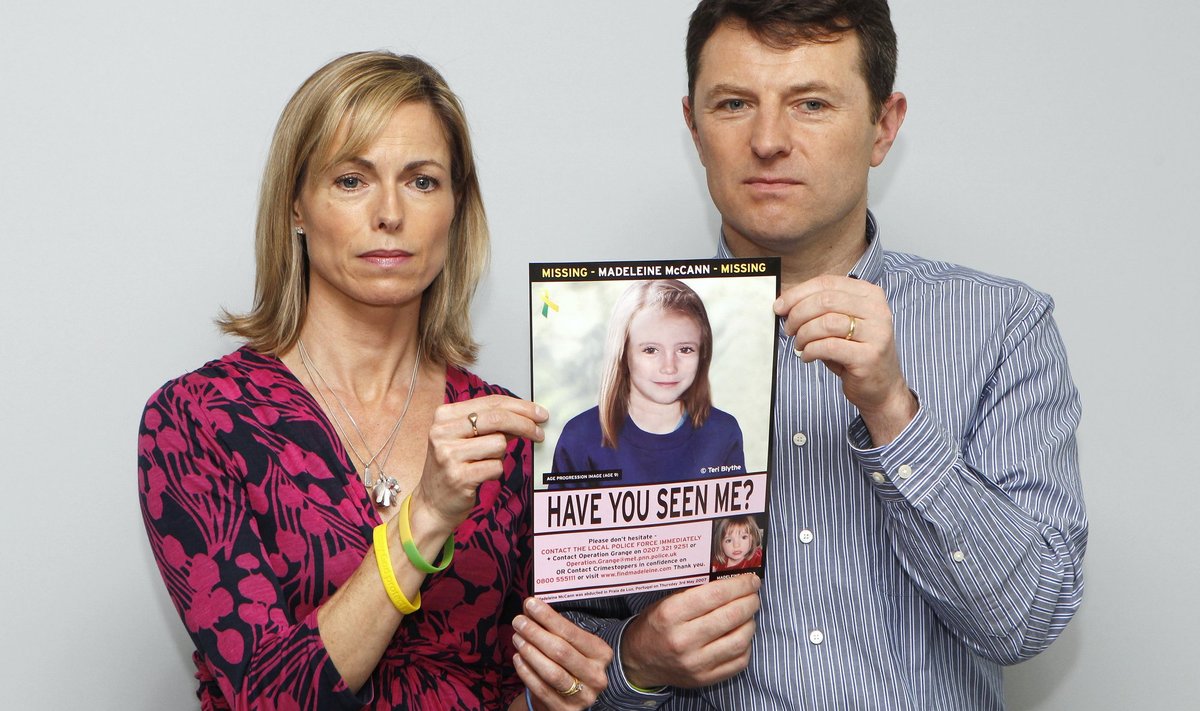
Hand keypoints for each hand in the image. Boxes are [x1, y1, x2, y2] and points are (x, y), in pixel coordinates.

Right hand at [414, 395, 546, 528]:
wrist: (432, 503)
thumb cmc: (453, 467)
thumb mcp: (465, 438)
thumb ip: (491, 425)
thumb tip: (527, 416)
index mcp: (444, 416)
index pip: (491, 402)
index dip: (520, 406)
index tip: (539, 413)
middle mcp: (443, 432)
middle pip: (497, 418)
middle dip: (525, 424)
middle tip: (540, 433)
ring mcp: (449, 454)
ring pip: (499, 443)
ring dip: (501, 455)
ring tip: (485, 463)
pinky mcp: (459, 477)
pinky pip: (496, 467)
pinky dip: (496, 471)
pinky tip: (481, 476)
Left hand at [513, 597, 611, 709]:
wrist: (570, 698)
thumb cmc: (568, 663)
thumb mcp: (570, 644)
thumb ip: (553, 626)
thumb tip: (531, 606)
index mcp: (601, 654)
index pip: (572, 633)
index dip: (549, 618)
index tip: (530, 604)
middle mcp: (596, 676)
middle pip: (561, 651)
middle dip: (536, 633)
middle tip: (518, 621)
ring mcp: (583, 696)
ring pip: (551, 672)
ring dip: (530, 652)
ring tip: (517, 638)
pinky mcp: (565, 710)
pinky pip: (541, 689)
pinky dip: (526, 672)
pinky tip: (518, 658)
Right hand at [620, 575, 759, 688]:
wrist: (639, 661)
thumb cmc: (656, 625)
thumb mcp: (667, 601)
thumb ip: (696, 591)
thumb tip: (730, 580)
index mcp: (671, 615)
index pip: (715, 595)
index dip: (739, 585)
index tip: (750, 580)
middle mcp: (683, 640)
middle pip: (730, 616)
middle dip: (749, 601)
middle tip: (754, 594)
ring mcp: (696, 663)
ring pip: (740, 640)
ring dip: (750, 622)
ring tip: (748, 614)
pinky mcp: (705, 679)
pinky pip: (739, 661)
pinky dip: (746, 644)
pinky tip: (742, 634)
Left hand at [774, 275, 916, 444]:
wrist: (882, 387)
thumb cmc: (855, 352)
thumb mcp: (840, 323)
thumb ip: (820, 309)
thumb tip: (784, 302)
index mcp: (870, 295)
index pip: (828, 282)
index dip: (798, 293)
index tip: (780, 306)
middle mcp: (877, 310)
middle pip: (825, 300)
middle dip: (798, 314)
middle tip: (788, 329)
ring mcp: (876, 333)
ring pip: (826, 322)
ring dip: (804, 334)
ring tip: (799, 344)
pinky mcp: (868, 356)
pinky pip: (829, 346)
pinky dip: (810, 350)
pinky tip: (807, 356)